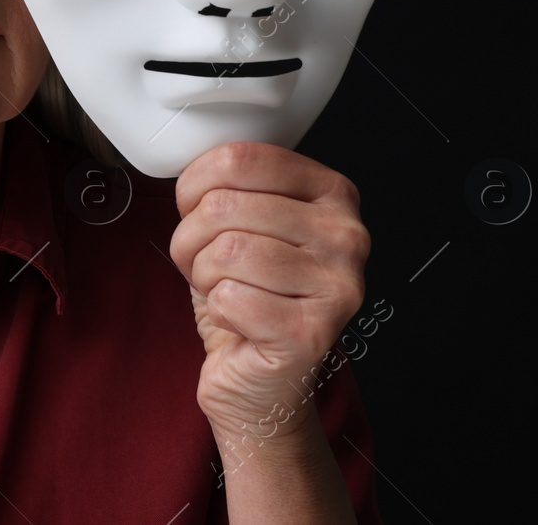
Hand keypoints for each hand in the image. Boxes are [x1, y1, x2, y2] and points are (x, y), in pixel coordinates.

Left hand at [168, 143, 368, 439]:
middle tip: (206, 263)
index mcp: (332, 193)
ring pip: (225, 251)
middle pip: (224, 205)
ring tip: (223, 290)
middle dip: (191, 239)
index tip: (195, 208)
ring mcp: (338, 285)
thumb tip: (191, 157)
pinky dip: (218, 310)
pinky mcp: (314, 332)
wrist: (260, 380)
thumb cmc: (248, 297)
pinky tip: (240, 320)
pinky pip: (230, 298)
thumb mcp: (244, 224)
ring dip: (203, 276)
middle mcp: (346, 235)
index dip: (194, 186)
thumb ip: (232, 184)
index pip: (240, 158)